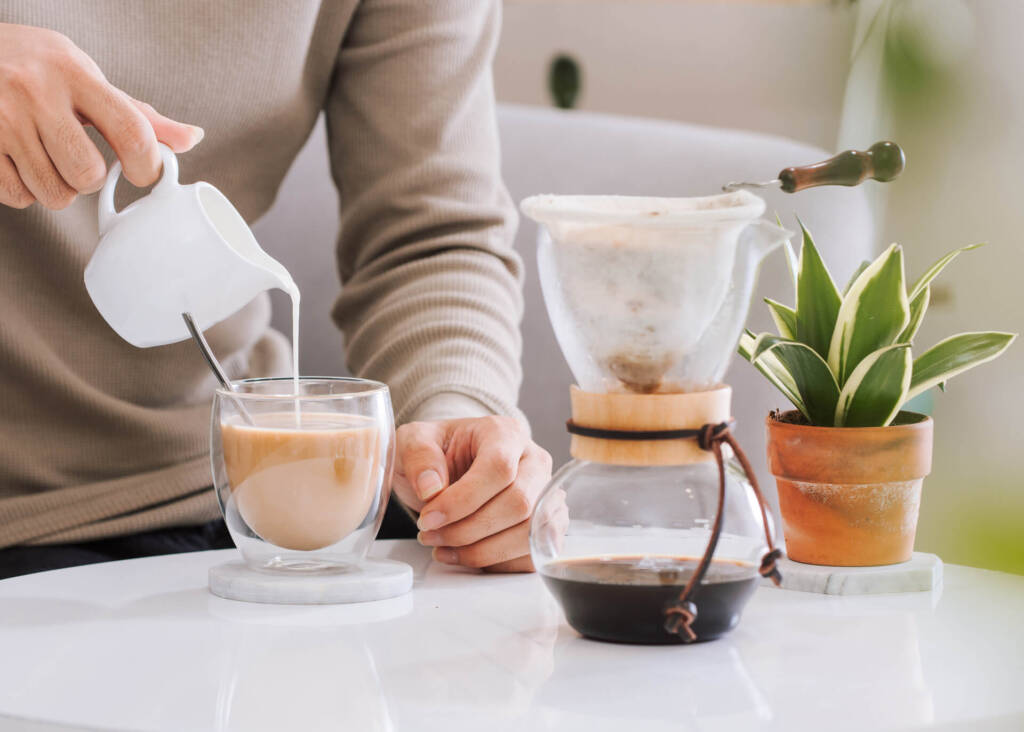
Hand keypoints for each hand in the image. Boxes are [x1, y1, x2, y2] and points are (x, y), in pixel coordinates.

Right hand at [0, 23, 202, 209]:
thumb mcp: (86, 77)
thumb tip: (191, 139)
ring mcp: (2, 118)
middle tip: (77, 157)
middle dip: (89, 178)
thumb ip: (136, 114)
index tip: (143, 173)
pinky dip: (24, 190)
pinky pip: (17, 197)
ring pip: (54, 193)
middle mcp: (36, 92)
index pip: (131, 131)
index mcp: (75, 74)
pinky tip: (20, 162)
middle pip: (88, 174)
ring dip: (56, 187)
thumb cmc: (38, 68)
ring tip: (45, 156)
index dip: (147, 166)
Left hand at [393, 416, 554, 571]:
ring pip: (528, 534)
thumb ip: (419, 456)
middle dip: (468, 530)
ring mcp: (546, 495)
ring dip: (481, 551)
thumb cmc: (436, 454)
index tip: (429, 518)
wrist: (448, 469)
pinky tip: (466, 556)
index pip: (499, 468)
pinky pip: (531, 554)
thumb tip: (432, 489)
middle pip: (519, 504)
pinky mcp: (546, 526)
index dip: (463, 500)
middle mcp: (534, 461)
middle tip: (431, 535)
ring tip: (444, 548)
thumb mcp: (413, 441)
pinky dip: (496, 563)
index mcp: (505, 433)